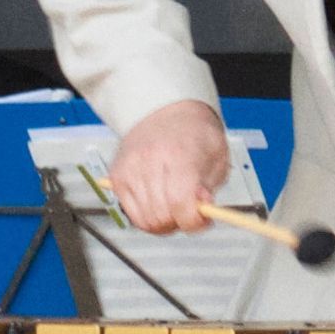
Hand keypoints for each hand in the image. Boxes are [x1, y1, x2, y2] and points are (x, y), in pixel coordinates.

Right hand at [108, 100, 228, 234]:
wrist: (165, 110)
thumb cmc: (194, 132)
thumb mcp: (217, 155)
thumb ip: (210, 185)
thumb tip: (201, 209)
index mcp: (179, 153)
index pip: (180, 202)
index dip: (194, 221)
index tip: (203, 220)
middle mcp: (149, 161)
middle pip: (162, 216)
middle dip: (180, 222)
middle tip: (190, 213)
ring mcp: (130, 169)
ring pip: (146, 220)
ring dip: (164, 222)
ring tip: (175, 207)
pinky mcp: (117, 177)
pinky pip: (132, 214)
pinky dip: (148, 216)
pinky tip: (160, 203)